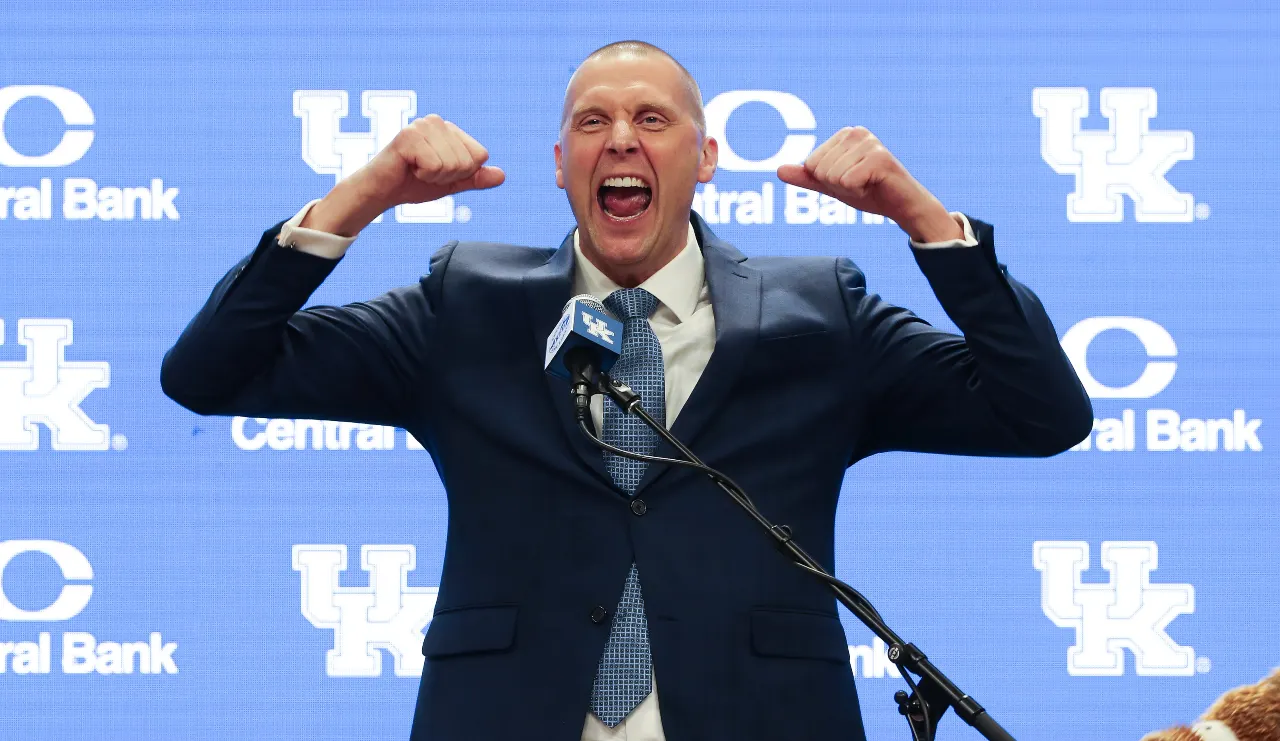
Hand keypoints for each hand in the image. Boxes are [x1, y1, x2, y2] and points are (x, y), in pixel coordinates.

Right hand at [302, 114, 505, 236]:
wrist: (382, 192)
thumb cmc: (413, 184)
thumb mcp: (451, 183)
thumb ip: (474, 178)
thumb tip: (501, 175)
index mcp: (450, 129)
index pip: (480, 156)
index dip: (462, 174)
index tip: (439, 172)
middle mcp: (437, 122)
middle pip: (468, 162)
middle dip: (448, 177)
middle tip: (424, 172)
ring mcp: (422, 126)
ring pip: (453, 164)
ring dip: (434, 177)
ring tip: (415, 169)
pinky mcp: (408, 136)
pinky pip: (434, 166)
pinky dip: (423, 175)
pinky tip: (408, 168)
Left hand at [776, 126, 961, 242]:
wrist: (901, 206)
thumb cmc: (869, 192)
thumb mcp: (832, 186)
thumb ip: (807, 178)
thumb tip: (779, 170)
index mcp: (843, 135)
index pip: (811, 164)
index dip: (827, 181)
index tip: (849, 179)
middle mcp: (856, 132)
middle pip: (820, 169)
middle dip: (837, 185)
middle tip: (860, 183)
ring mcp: (869, 143)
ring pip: (833, 176)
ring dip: (849, 188)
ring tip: (868, 183)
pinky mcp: (879, 158)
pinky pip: (848, 182)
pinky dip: (859, 191)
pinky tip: (874, 185)